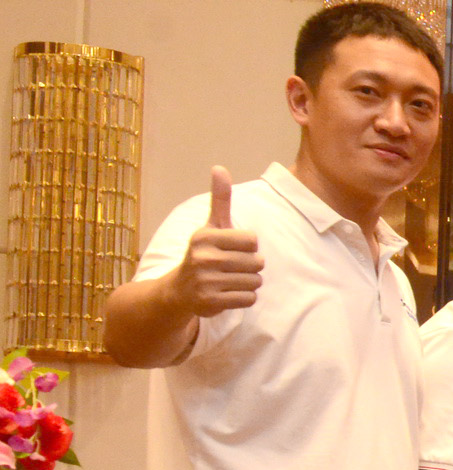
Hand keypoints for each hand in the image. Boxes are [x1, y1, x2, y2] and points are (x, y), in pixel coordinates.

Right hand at [168, 167, 264, 316]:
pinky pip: (249, 298)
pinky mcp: (210, 302)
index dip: (248, 246)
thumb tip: (219, 167)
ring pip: (255, 281)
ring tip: (229, 280)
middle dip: (250, 266)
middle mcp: (203, 258)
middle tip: (231, 267)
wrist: (179, 290)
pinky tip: (227, 293)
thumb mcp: (211, 226)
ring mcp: (206, 282)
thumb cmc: (203, 253)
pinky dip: (244, 297)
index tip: (231, 249)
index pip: (253, 240)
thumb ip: (220, 199)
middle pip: (257, 262)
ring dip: (248, 282)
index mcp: (205, 236)